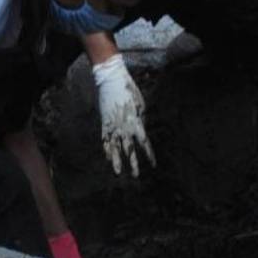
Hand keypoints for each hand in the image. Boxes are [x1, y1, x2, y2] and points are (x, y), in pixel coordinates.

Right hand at [92, 54, 154, 176]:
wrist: (111, 81)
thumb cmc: (129, 91)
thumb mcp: (141, 105)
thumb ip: (141, 120)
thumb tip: (140, 130)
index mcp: (136, 123)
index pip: (144, 144)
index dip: (149, 155)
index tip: (153, 164)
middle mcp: (124, 128)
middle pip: (129, 150)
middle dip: (133, 164)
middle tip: (135, 176)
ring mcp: (113, 126)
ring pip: (115, 149)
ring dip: (117, 162)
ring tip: (118, 173)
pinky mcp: (104, 123)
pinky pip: (106, 140)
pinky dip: (107, 150)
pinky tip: (108, 158)